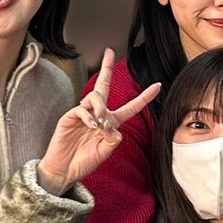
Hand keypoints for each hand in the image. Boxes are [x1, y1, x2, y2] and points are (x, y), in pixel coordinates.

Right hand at [39, 47, 162, 192]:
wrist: (64, 170)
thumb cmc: (85, 161)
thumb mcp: (106, 152)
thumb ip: (113, 139)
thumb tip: (112, 126)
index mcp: (111, 122)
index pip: (130, 107)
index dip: (144, 97)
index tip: (157, 84)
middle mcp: (98, 114)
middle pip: (103, 85)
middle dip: (106, 67)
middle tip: (109, 51)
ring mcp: (83, 114)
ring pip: (95, 96)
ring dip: (101, 107)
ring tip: (100, 122)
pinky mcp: (69, 117)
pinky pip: (81, 109)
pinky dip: (89, 117)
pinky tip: (91, 126)